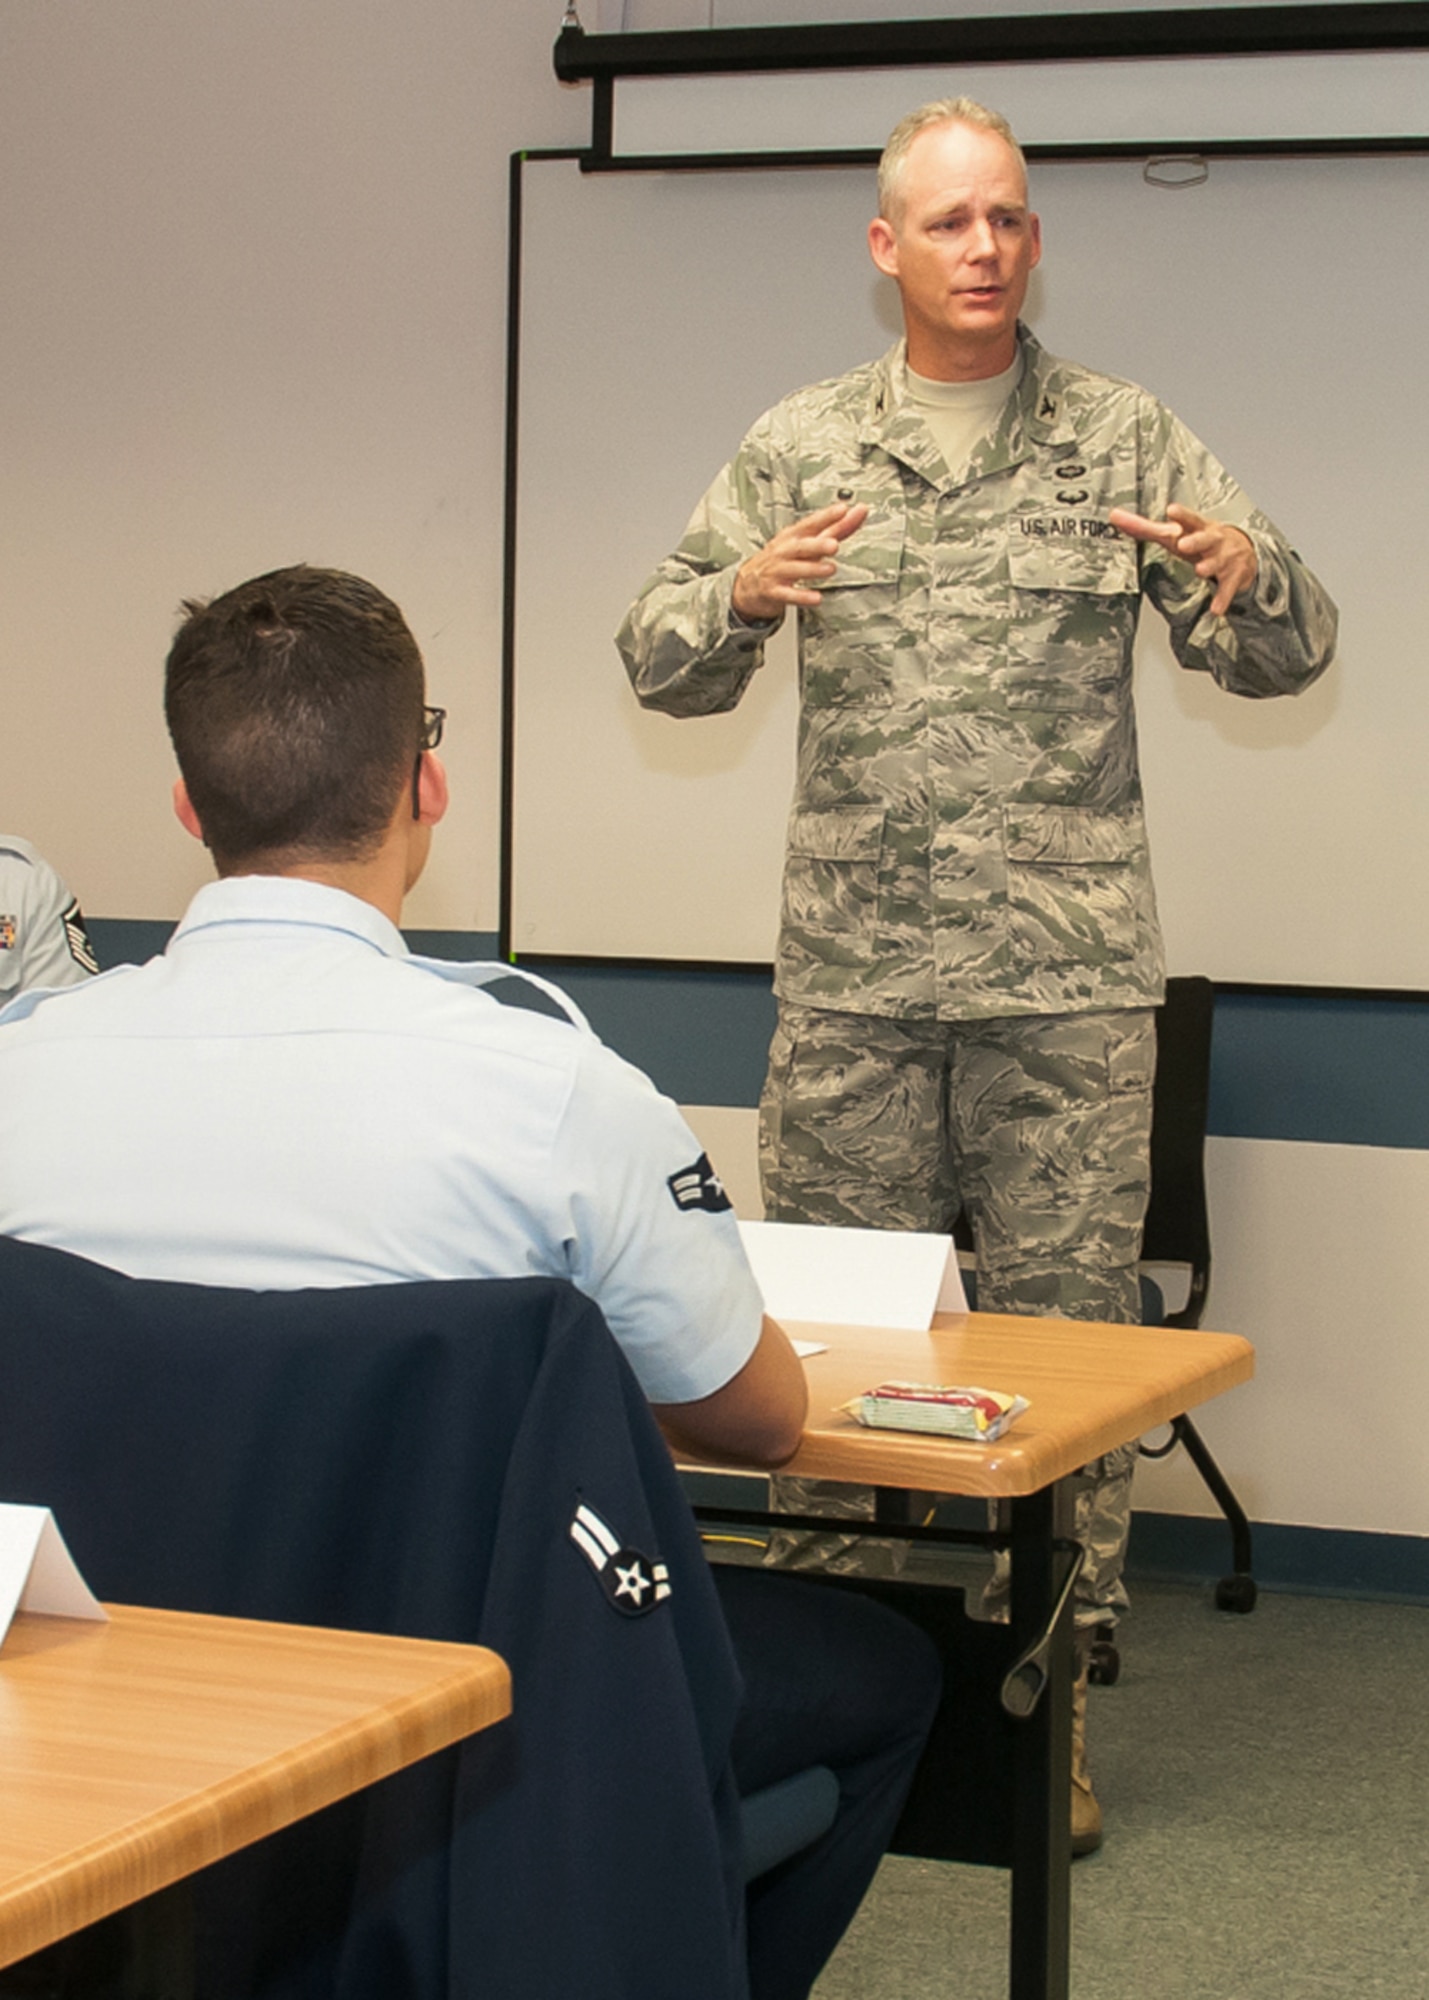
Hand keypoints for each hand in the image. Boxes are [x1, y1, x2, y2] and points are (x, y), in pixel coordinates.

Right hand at [732, 502, 869, 620]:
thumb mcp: (807, 542)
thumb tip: (858, 512)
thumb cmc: (783, 559)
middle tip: (834, 545)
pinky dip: (801, 597)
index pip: (811, 523)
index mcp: (794, 536)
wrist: (749, 583)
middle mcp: (784, 551)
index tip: (843, 510)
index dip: (826, 516)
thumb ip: (836, 528)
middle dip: (817, 545)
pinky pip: (787, 594)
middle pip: (801, 546)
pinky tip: (816, 598)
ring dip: (812, 569)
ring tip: (830, 569)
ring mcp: (777, 571)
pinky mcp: (773, 591)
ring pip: (794, 569)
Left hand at [1109, 503, 1257, 615]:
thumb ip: (1144, 527)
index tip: (1171, 510)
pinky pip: (1227, 589)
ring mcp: (1224, 558)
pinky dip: (1222, 599)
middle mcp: (1212, 540)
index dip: (1181, 515)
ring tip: (1200, 570)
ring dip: (1208, 566)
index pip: (1189, 519)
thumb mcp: (1175, 532)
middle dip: (1196, 541)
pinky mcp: (1232, 577)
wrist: (1242, 550)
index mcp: (1197, 528)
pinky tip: (1216, 609)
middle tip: (1184, 544)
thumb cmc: (1200, 540)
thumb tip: (1114, 517)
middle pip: (1204, 539)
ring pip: (1216, 562)